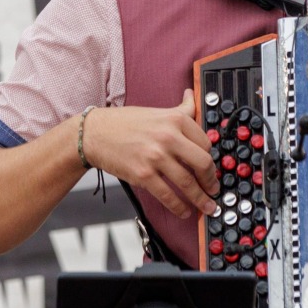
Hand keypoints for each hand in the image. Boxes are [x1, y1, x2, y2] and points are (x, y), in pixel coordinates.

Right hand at [80, 88, 218, 218]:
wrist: (94, 134)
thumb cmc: (124, 123)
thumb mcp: (156, 111)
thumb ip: (179, 108)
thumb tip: (191, 96)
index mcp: (175, 120)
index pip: (205, 143)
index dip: (211, 159)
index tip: (211, 169)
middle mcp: (168, 137)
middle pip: (202, 163)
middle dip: (211, 180)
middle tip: (214, 189)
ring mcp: (156, 157)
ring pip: (188, 183)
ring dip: (201, 199)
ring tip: (207, 206)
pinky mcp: (143, 175)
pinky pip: (168, 195)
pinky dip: (179, 206)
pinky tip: (184, 211)